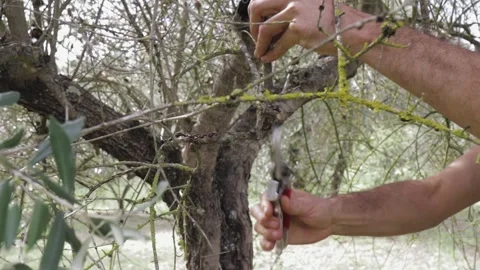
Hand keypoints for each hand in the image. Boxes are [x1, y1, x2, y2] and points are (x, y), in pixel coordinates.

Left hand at [248, 0, 374, 61]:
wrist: (353, 31)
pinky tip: (268, 58)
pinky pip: (277, 43)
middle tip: (256, 37)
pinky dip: (271, 53)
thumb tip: (267, 26)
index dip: (257, 12)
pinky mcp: (299, 28)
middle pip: (257, 6)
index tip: (258, 25)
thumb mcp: (309, 8)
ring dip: (259, 43)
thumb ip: (290, 11)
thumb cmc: (333, 22)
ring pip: (264, 27)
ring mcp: (296, 10)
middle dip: (252, 24)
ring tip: (260, 52)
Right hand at [250, 189, 332, 250]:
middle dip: (263, 219)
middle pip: (257, 212)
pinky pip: (266, 240)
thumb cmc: (319, 208)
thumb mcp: (309, 205)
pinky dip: (265, 243)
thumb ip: (295, 204)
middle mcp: (275, 209)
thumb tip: (283, 199)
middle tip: (276, 224)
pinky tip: (271, 245)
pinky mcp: (278, 235)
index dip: (264, 204)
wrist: (328, 223)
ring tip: (279, 235)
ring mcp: (275, 223)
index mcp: (281, 197)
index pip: (266, 198)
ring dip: (266, 232)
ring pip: (260, 227)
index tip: (269, 212)